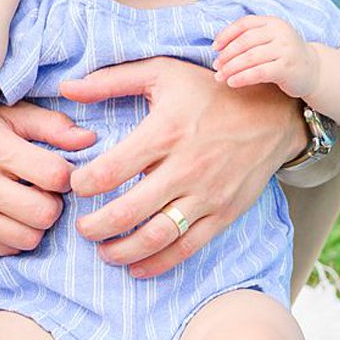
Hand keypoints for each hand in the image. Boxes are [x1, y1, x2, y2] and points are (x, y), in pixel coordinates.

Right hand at [0, 106, 93, 256]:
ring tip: (25, 206)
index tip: (58, 173)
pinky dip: (15, 237)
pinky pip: (8, 250)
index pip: (55, 175)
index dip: (67, 176)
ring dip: (36, 225)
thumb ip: (50, 125)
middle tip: (43, 193)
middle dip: (53, 205)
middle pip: (45, 214)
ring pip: (29, 238)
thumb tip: (89, 140)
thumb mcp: (6, 118)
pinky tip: (7, 218)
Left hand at [60, 58, 303, 277]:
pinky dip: (159, 264)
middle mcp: (186, 168)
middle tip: (81, 228)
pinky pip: (187, 248)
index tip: (75, 186)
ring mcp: (207, 195)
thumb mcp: (162, 73)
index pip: (110, 171)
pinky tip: (136, 267)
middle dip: (95, 227)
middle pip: (128, 212)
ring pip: (156, 237)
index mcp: (165, 132)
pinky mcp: (223, 214)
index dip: (82, 185)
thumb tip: (66, 88)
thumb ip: (111, 81)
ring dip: (123, 251)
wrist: (273, 113)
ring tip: (103, 251)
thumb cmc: (209, 91)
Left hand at [211, 13, 319, 101]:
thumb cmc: (285, 55)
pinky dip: (242, 77)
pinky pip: (258, 72)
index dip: (226, 34)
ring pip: (250, 57)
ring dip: (231, 68)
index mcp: (273, 22)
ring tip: (220, 77)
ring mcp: (285, 50)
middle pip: (245, 41)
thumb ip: (251, 38)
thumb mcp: (271, 39)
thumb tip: (219, 45)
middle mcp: (280, 33)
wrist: (313, 70)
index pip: (245, 23)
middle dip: (227, 55)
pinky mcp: (286, 68)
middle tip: (216, 66)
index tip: (215, 48)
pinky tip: (232, 82)